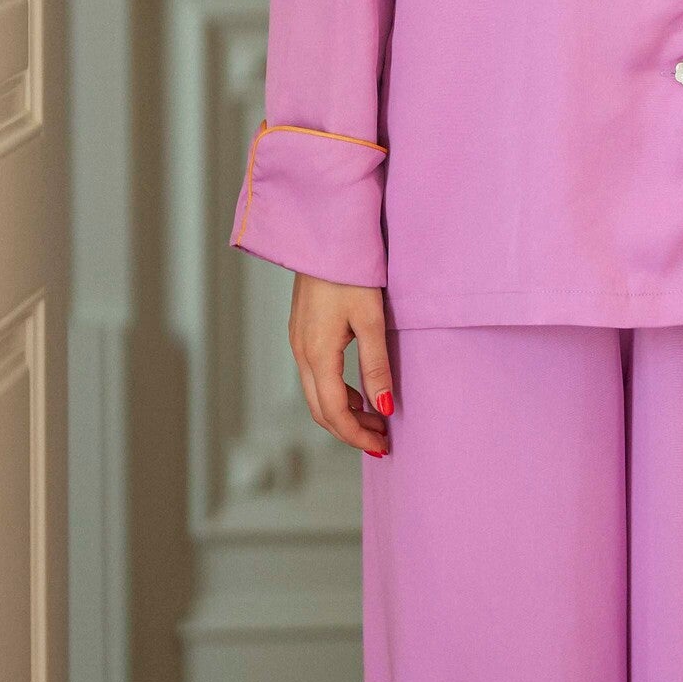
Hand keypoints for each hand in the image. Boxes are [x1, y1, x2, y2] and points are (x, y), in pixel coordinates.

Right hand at [289, 274, 394, 456]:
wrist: (324, 235)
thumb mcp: (371, 320)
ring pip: (315, 394)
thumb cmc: (350, 272)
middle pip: (320, 410)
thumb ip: (376, 366)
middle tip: (381, 440)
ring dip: (343, 413)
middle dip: (350, 430)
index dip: (357, 435)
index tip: (382, 446)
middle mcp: (301, 352)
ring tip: (375, 419)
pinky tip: (359, 392)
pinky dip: (336, 393)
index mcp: (317, 353)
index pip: (334, 412)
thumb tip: (384, 408)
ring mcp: (298, 342)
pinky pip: (315, 376)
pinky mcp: (302, 332)